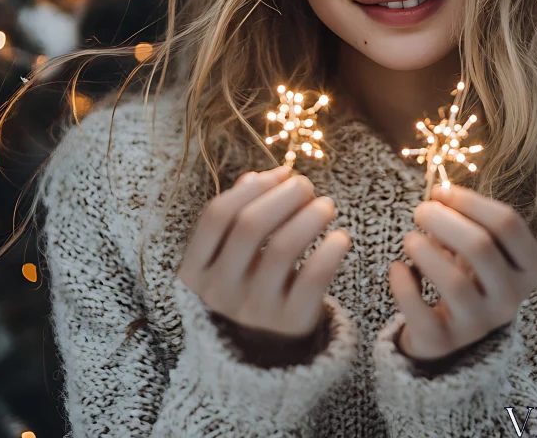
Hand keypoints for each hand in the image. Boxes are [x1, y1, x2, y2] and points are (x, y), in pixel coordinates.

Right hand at [177, 166, 351, 338]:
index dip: (252, 187)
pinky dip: (330, 250)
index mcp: (196, 271)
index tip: (281, 174)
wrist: (260, 363)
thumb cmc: (246, 292)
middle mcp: (220, 291)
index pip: (216, 216)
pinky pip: (313, 277)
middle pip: (250, 225)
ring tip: (326, 206)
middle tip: (307, 186)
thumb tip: (269, 175)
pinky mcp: (290, 324)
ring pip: (282, 247)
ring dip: (309, 216)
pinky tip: (340, 238)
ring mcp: (254, 309)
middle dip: (284, 195)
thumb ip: (240, 216)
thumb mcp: (228, 261)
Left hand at [388, 183, 536, 361]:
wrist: (452, 326)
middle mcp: (510, 298)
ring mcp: (479, 324)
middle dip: (442, 220)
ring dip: (423, 250)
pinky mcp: (444, 341)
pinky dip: (403, 285)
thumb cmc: (468, 270)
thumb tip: (438, 194)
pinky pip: (421, 313)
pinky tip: (399, 268)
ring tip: (410, 239)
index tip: (441, 192)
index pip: (508, 224)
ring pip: (453, 282)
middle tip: (420, 211)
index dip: (470, 201)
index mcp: (528, 267)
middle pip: (480, 247)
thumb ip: (467, 217)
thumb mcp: (482, 243)